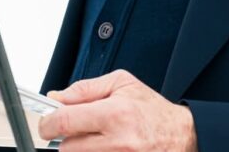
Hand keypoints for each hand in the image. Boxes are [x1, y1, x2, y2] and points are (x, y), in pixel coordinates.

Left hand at [39, 70, 197, 151]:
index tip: (48, 122)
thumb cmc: (152, 110)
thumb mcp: (122, 84)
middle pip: (66, 148)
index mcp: (116, 114)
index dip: (48, 122)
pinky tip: (105, 147)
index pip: (65, 121)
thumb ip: (85, 89)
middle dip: (68, 137)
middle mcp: (118, 141)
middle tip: (81, 128)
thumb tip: (56, 98)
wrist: (180, 135)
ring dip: (81, 149)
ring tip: (98, 138)